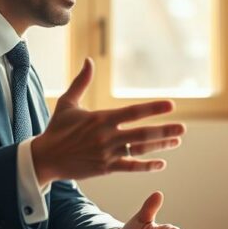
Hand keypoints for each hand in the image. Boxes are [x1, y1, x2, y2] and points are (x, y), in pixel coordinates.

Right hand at [32, 58, 185, 182]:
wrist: (44, 158)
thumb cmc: (57, 129)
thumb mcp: (68, 103)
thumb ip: (81, 82)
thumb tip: (88, 60)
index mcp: (101, 118)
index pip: (133, 112)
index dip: (153, 108)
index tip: (171, 105)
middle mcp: (106, 136)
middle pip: (142, 134)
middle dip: (164, 131)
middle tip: (182, 128)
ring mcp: (107, 153)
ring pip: (139, 150)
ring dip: (160, 145)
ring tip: (177, 141)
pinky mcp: (105, 168)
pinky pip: (130, 166)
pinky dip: (146, 166)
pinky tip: (161, 163)